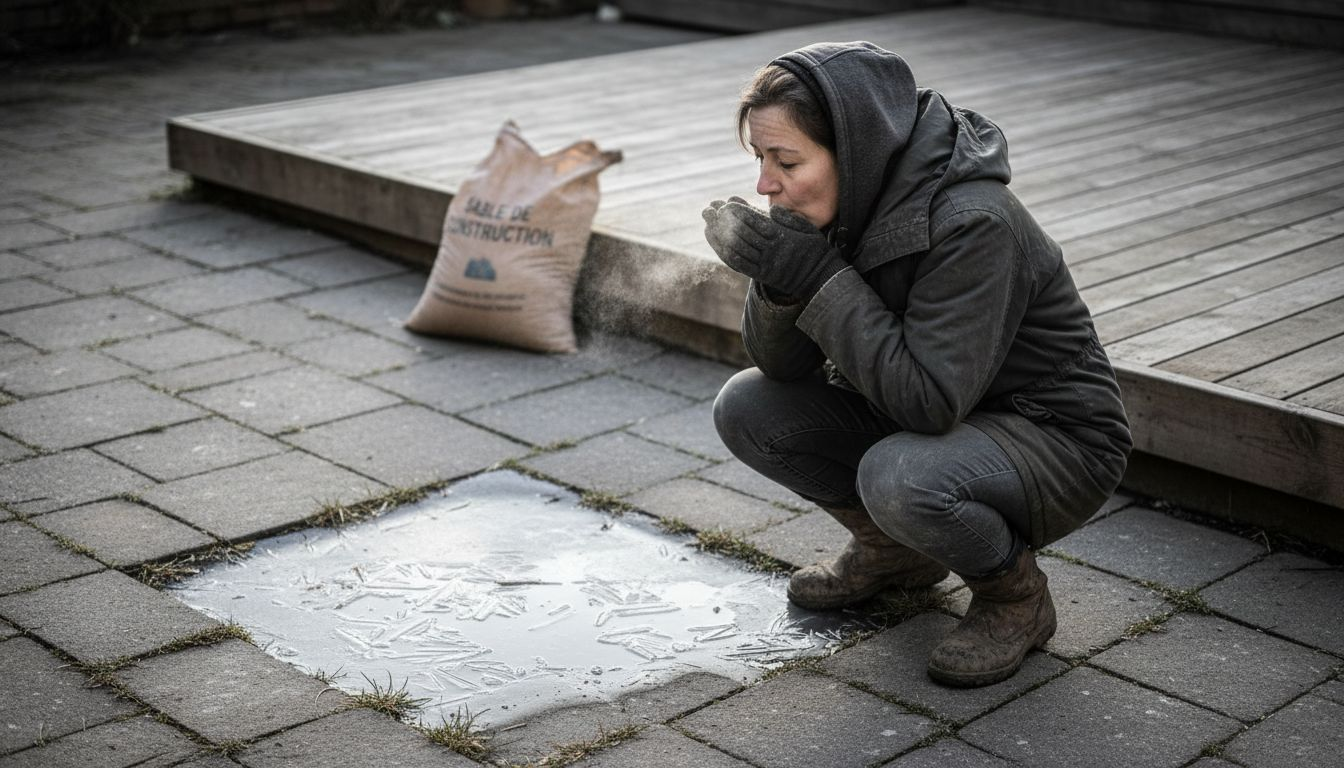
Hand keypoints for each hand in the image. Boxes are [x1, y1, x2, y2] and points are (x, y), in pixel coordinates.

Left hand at [702, 199, 845, 301]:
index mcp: (782, 238)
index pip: (755, 223)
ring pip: (736, 250)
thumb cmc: (814, 249)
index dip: (738, 213)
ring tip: (706, 223)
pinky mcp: (761, 276)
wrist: (819, 279)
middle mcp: (771, 252)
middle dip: (722, 221)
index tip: (725, 204)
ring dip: (718, 236)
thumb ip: (789, 218)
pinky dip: (724, 253)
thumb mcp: (808, 228)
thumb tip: (772, 208)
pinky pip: (739, 265)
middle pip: (741, 234)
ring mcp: (765, 265)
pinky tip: (716, 243)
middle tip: (708, 210)